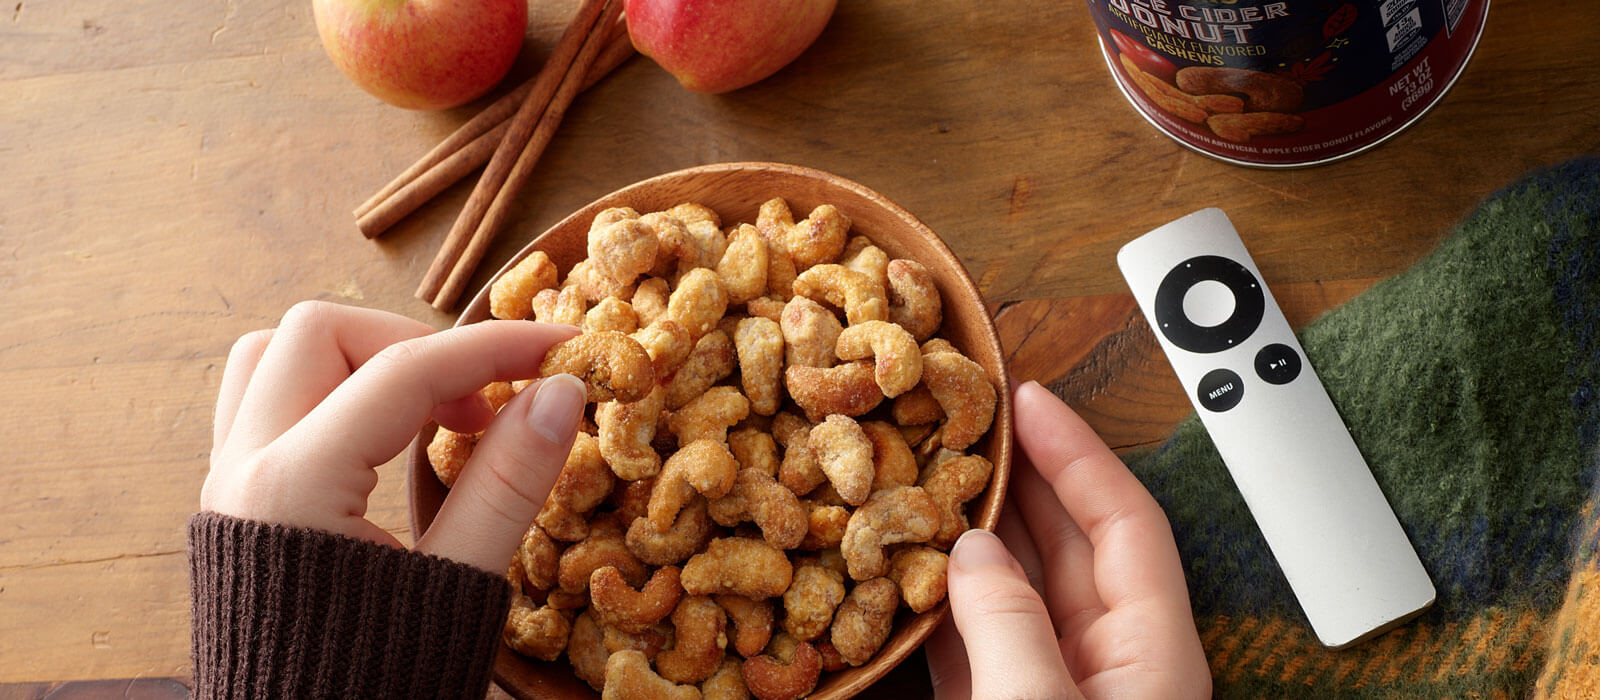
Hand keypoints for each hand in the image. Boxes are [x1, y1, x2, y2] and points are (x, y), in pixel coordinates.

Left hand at [202, 300, 586, 572]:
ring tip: (431, 416)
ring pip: (277, 357)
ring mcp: (225, 483)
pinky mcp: (230, 504)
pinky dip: (330, 394)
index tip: (561, 347)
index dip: (494, 349)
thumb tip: (561, 392)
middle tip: (482, 405)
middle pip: (322, 333)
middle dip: (414, 346)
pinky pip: (263, 403)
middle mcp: (242, 468)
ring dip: (361, 361)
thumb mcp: (456, 590)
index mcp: (293, 488)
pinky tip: (384, 440)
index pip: (404, 372)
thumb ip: (505, 484)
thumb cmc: (376, 689)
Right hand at [926, 381, 1210, 698]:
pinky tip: (905, 558)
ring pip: (1013, 587)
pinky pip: (968, 641)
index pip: (1126, 523)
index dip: (1079, 454)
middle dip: (1022, 477)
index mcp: (1151, 657)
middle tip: (973, 421)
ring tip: (930, 472)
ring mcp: (1048, 688)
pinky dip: (935, 598)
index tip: (1029, 401)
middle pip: (1069, 543)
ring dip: (972, 532)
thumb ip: (1008, 623)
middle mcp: (1105, 665)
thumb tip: (972, 550)